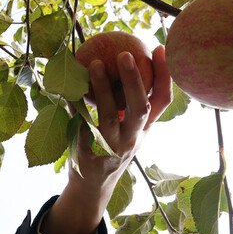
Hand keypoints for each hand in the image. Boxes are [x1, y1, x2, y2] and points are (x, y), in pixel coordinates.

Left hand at [69, 45, 172, 196]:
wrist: (93, 185)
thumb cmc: (112, 146)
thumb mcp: (128, 128)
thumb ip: (130, 103)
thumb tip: (127, 57)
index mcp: (144, 128)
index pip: (162, 101)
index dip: (164, 75)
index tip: (159, 49)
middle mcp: (132, 138)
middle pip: (140, 109)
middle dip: (134, 81)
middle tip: (125, 55)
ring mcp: (111, 147)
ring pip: (108, 115)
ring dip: (102, 88)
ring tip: (95, 64)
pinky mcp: (88, 152)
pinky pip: (80, 123)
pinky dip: (74, 103)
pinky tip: (68, 85)